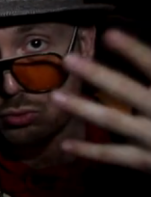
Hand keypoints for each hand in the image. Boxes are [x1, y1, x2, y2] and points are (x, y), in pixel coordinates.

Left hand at [51, 29, 150, 172]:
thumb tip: (144, 56)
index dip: (132, 51)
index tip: (109, 34)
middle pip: (126, 90)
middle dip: (97, 75)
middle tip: (68, 59)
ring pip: (113, 121)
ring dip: (82, 108)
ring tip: (55, 97)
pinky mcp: (147, 161)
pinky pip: (114, 156)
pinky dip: (90, 151)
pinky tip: (66, 145)